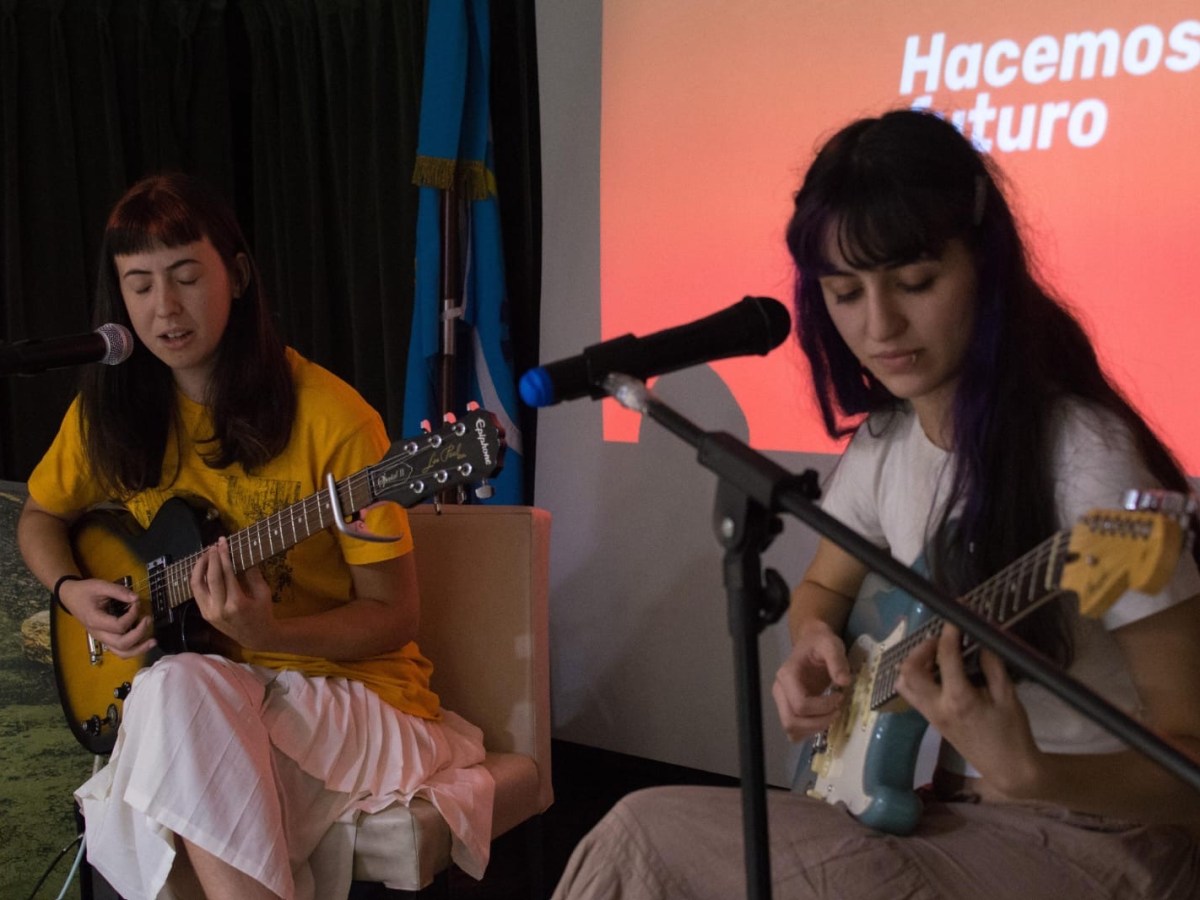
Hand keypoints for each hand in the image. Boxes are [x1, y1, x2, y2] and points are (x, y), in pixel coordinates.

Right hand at [58, 577, 153, 658]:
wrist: (71, 597)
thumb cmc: (84, 591)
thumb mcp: (100, 586)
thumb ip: (119, 591)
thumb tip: (136, 598)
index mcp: (95, 620)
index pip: (119, 626)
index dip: (133, 615)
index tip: (137, 602)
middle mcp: (98, 634)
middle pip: (121, 644)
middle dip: (139, 634)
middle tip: (148, 619)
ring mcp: (102, 638)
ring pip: (121, 653)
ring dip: (139, 649)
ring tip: (153, 641)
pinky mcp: (106, 638)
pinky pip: (120, 650)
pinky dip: (134, 649)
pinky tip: (144, 642)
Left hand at [190, 537, 275, 650]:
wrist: (256, 637)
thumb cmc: (263, 613)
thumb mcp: (263, 593)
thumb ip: (253, 574)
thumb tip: (242, 554)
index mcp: (237, 603)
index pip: (226, 573)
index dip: (224, 555)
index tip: (223, 542)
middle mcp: (219, 608)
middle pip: (210, 577)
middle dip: (212, 558)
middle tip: (215, 545)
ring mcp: (209, 612)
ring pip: (197, 585)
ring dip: (200, 566)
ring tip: (207, 554)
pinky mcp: (204, 614)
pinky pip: (197, 592)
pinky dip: (198, 577)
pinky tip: (205, 567)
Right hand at [772, 621, 853, 741]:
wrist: (812, 642)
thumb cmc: (820, 644)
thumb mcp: (831, 645)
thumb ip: (837, 661)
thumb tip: (844, 682)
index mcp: (787, 676)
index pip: (800, 704)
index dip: (823, 707)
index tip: (840, 697)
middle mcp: (780, 691)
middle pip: (791, 721)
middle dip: (818, 722)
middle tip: (837, 712)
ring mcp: (782, 702)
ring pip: (792, 730)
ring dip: (814, 729)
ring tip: (832, 715)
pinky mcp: (789, 708)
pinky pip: (795, 730)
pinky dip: (810, 731)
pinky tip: (824, 719)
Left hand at [896, 623, 1043, 797]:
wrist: (1008, 770)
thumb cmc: (1013, 733)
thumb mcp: (1008, 696)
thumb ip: (992, 666)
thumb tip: (982, 640)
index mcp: (959, 699)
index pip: (946, 657)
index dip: (949, 633)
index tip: (955, 618)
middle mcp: (937, 706)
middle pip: (910, 669)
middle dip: (921, 648)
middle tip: (939, 638)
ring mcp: (930, 715)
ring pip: (904, 683)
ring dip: (913, 663)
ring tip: (933, 654)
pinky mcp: (931, 721)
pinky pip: (911, 695)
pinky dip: (914, 678)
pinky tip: (934, 672)